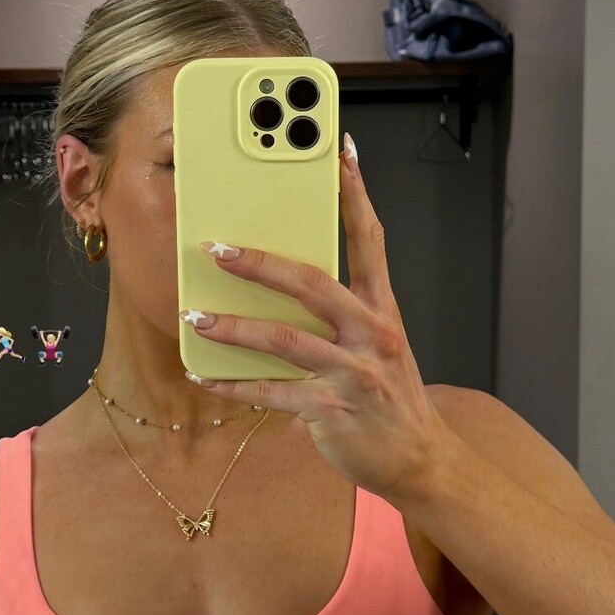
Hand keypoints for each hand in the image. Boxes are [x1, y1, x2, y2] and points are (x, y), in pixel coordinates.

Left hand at [181, 134, 447, 504]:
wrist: (419, 460)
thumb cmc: (390, 398)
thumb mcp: (379, 346)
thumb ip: (343, 316)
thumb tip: (283, 286)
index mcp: (383, 310)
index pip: (369, 241)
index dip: (355, 195)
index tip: (339, 153)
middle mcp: (372, 334)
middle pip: (313, 284)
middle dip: (260, 264)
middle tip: (217, 248)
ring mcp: (353, 373)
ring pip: (284, 340)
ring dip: (232, 327)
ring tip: (194, 316)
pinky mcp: (331, 411)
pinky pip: (273, 393)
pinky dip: (235, 385)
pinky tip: (205, 376)